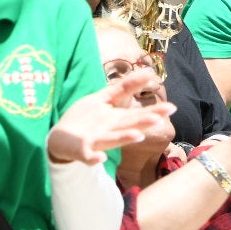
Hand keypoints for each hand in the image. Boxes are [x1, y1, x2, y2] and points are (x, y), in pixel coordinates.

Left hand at [47, 72, 174, 164]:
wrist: (61, 142)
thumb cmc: (86, 120)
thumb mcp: (101, 100)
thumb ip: (121, 89)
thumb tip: (145, 72)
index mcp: (113, 113)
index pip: (126, 96)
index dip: (136, 84)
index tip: (152, 74)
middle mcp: (109, 126)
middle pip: (129, 120)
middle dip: (146, 118)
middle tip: (168, 111)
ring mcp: (96, 138)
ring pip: (113, 138)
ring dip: (125, 137)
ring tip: (138, 136)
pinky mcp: (82, 150)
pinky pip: (88, 155)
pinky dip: (94, 157)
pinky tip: (100, 157)